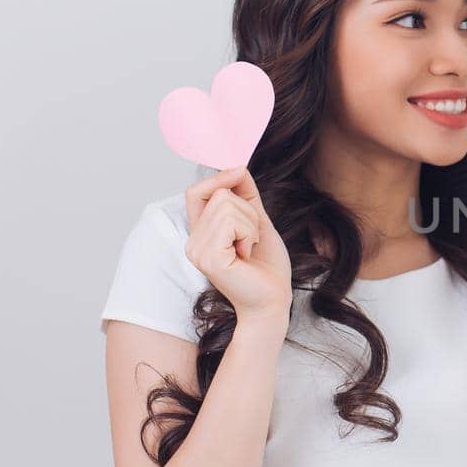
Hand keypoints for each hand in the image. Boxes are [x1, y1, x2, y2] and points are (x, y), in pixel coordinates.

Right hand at [184, 167, 291, 324]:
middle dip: (248, 211)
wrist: (274, 300)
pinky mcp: (208, 258)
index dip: (219, 178)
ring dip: (250, 224)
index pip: (196, 191)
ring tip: (248, 248)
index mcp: (201, 233)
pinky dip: (248, 233)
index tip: (240, 174)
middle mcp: (193, 241)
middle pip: (220, 193)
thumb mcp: (257, 222)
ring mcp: (197, 250)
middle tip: (250, 240)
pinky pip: (231, 222)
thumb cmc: (267, 267)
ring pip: (227, 204)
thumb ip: (245, 196)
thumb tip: (237, 167)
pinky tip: (246, 255)